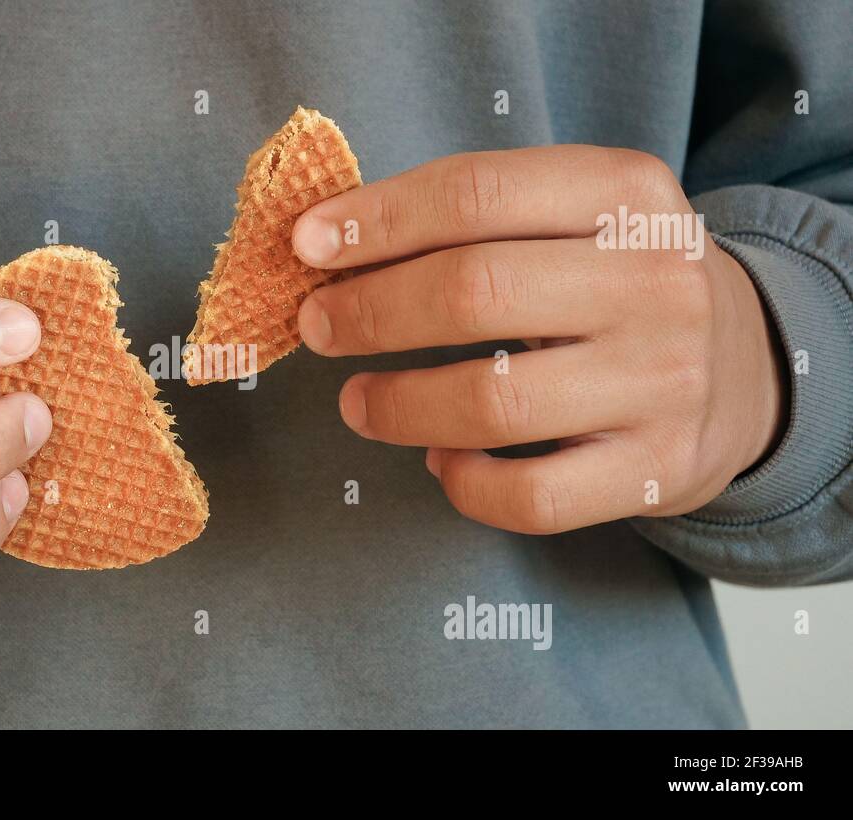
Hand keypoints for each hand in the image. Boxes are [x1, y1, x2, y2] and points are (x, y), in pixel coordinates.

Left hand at [292, 144, 784, 533]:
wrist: (749, 368)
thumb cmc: (618, 283)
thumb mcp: (576, 217)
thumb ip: (474, 220)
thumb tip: (329, 247)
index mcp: (627, 196)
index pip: (477, 192)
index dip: (377, 220)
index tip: (308, 244)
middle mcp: (655, 282)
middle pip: (474, 292)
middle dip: (371, 312)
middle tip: (319, 327)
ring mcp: (664, 382)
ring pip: (493, 402)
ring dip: (397, 405)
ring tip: (356, 403)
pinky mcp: (657, 471)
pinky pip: (530, 497)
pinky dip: (463, 485)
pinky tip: (441, 461)